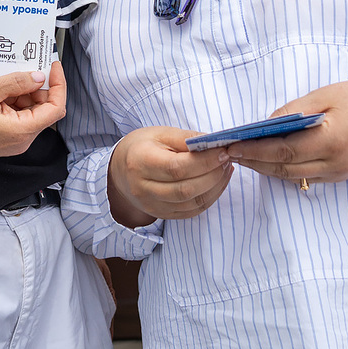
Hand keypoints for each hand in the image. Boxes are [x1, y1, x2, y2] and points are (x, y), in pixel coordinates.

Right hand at [0, 60, 66, 160]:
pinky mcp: (6, 138)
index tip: (53, 67)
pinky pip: (19, 117)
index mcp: (22, 131)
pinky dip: (15, 102)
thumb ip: (16, 82)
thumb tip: (38, 77)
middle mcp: (22, 140)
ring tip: (6, 80)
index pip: (56, 108)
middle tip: (26, 68)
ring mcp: (14, 141)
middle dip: (38, 87)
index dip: (59, 85)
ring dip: (24, 94)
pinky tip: (1, 91)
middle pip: (44, 109)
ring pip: (31, 112)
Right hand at [108, 125, 232, 227]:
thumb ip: (186, 138)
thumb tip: (214, 142)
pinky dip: (209, 197)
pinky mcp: (162, 215)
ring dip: (215, 187)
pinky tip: (217, 182)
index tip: (223, 151)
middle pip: (186, 189)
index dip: (204, 162)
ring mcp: (152, 205)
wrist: (120, 171)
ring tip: (224, 169)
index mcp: (141, 162)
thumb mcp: (159, 134)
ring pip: (192, 203)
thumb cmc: (141, 147)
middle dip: (213, 175)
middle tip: (227, 159)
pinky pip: (191, 211)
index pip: (177, 168)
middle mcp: (144, 188)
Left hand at [229, 81, 347, 186]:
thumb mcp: (322, 96)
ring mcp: (336, 174)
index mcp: (331, 141)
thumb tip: (263, 126)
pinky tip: (266, 160)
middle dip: (254, 161)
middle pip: (284, 169)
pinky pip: (303, 177)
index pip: (284, 151)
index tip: (233, 145)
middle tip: (230, 152)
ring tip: (242, 156)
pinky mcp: (337, 177)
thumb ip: (292, 112)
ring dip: (265, 168)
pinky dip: (282, 170)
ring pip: (292, 177)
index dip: (256, 151)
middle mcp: (334, 163)